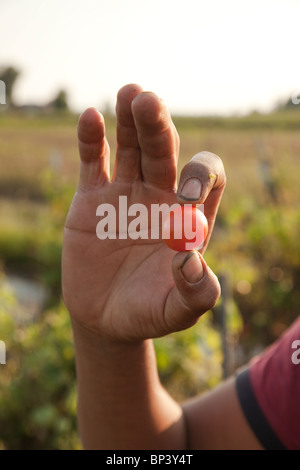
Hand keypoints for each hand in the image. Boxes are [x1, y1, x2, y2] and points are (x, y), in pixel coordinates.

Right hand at [62, 84, 225, 340]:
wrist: (106, 317)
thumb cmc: (146, 313)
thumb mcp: (175, 312)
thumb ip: (195, 293)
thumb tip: (194, 261)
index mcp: (188, 218)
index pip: (205, 181)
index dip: (200, 177)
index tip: (186, 192)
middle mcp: (159, 197)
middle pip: (165, 153)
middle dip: (159, 128)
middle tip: (149, 103)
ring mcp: (125, 194)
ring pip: (131, 147)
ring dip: (131, 121)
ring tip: (129, 93)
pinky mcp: (93, 198)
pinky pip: (93, 162)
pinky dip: (91, 140)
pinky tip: (91, 117)